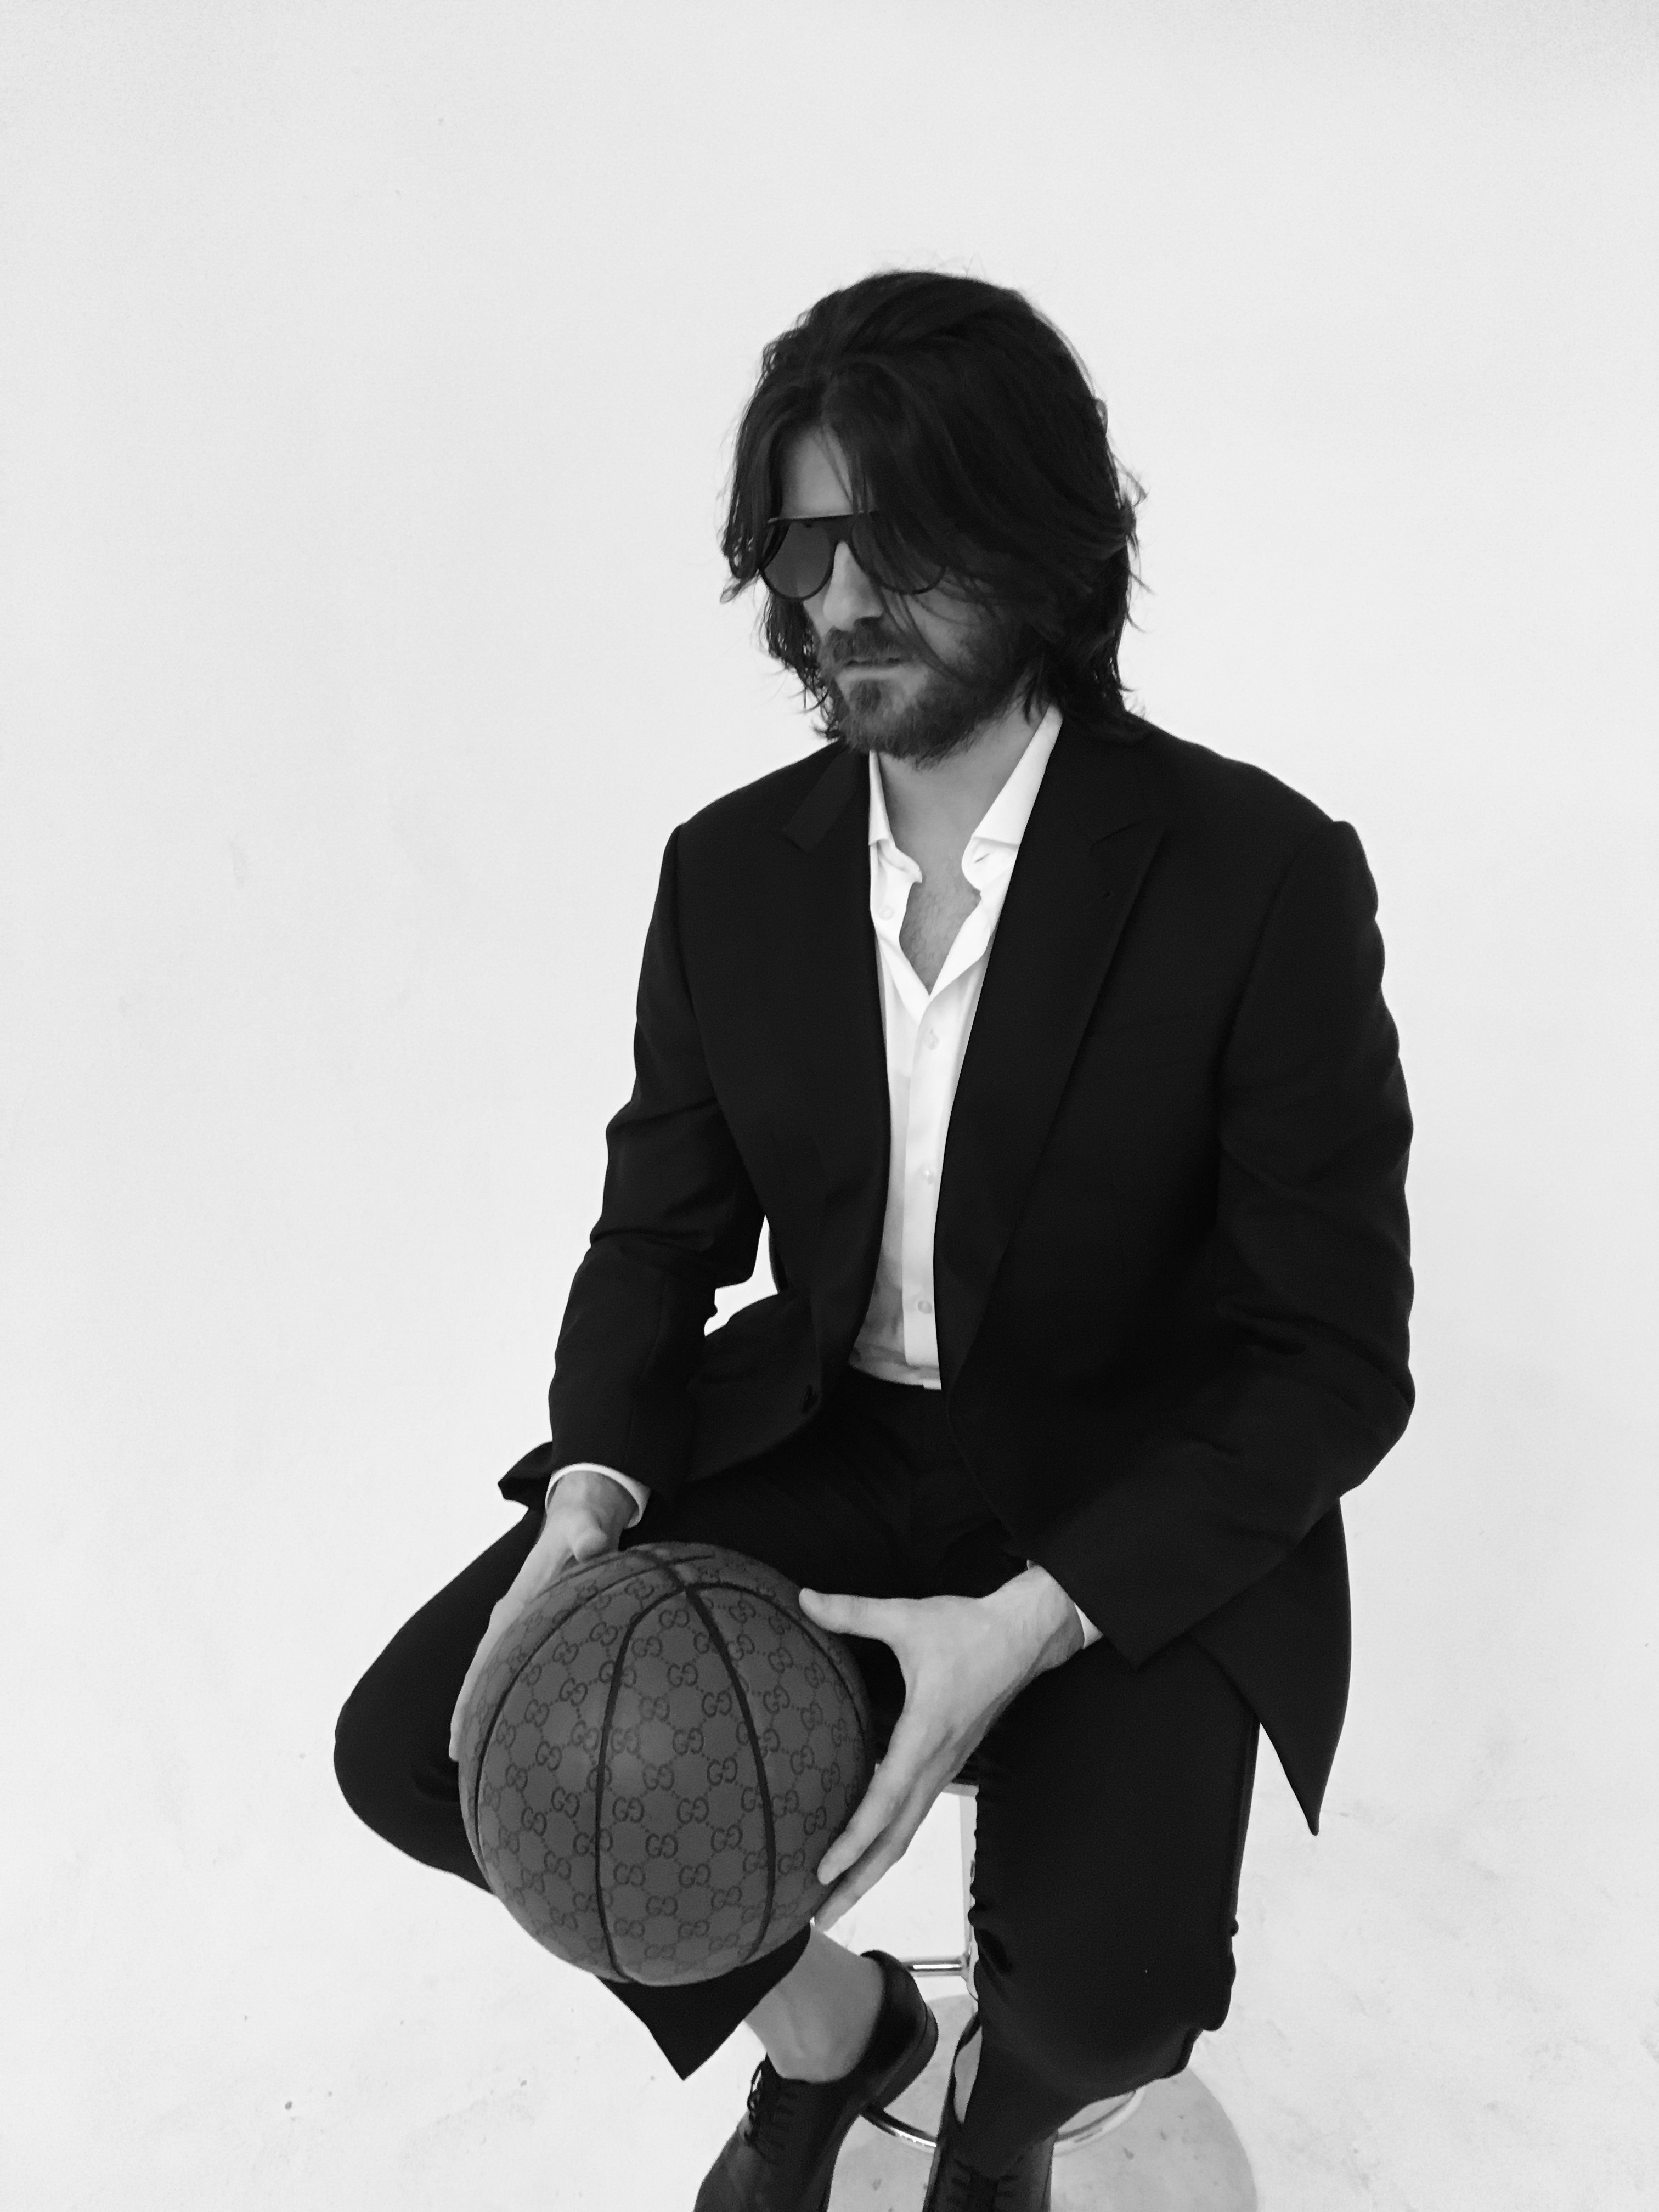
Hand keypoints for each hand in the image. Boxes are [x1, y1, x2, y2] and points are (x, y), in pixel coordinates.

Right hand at [447, 1470, 635, 1760]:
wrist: (583, 1514)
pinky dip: (513, 1692)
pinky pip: (520, 1665)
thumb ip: (588, 1538)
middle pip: (481, 1672)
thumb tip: (593, 1548)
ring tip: (476, 1753)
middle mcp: (513, 1617)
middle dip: (468, 1712)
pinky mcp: (538, 1627)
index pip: (487, 1654)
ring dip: (485, 1707)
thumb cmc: (583, 1525)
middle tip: (457, 1757)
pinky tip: (522, 1722)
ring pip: (497, 1672)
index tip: (460, 1726)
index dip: (472, 1690)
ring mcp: (523, 1624)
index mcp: (517, 1602)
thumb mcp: (586, 1527)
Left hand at [797, 1568, 1082, 1930]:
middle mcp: (936, 1764)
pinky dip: (888, 1840)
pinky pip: (914, 1812)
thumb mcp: (907, 1616)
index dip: (853, 1841)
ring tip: (835, 1897)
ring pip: (906, 1832)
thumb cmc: (968, 1628)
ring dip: (873, 1868)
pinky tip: (866, 1846)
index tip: (822, 1872)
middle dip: (858, 1881)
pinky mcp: (949, 1762)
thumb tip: (803, 1598)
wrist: (1026, 1635)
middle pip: (895, 1841)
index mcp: (925, 1736)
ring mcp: (946, 1768)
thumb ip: (854, 1612)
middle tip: (820, 1919)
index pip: (884, 1803)